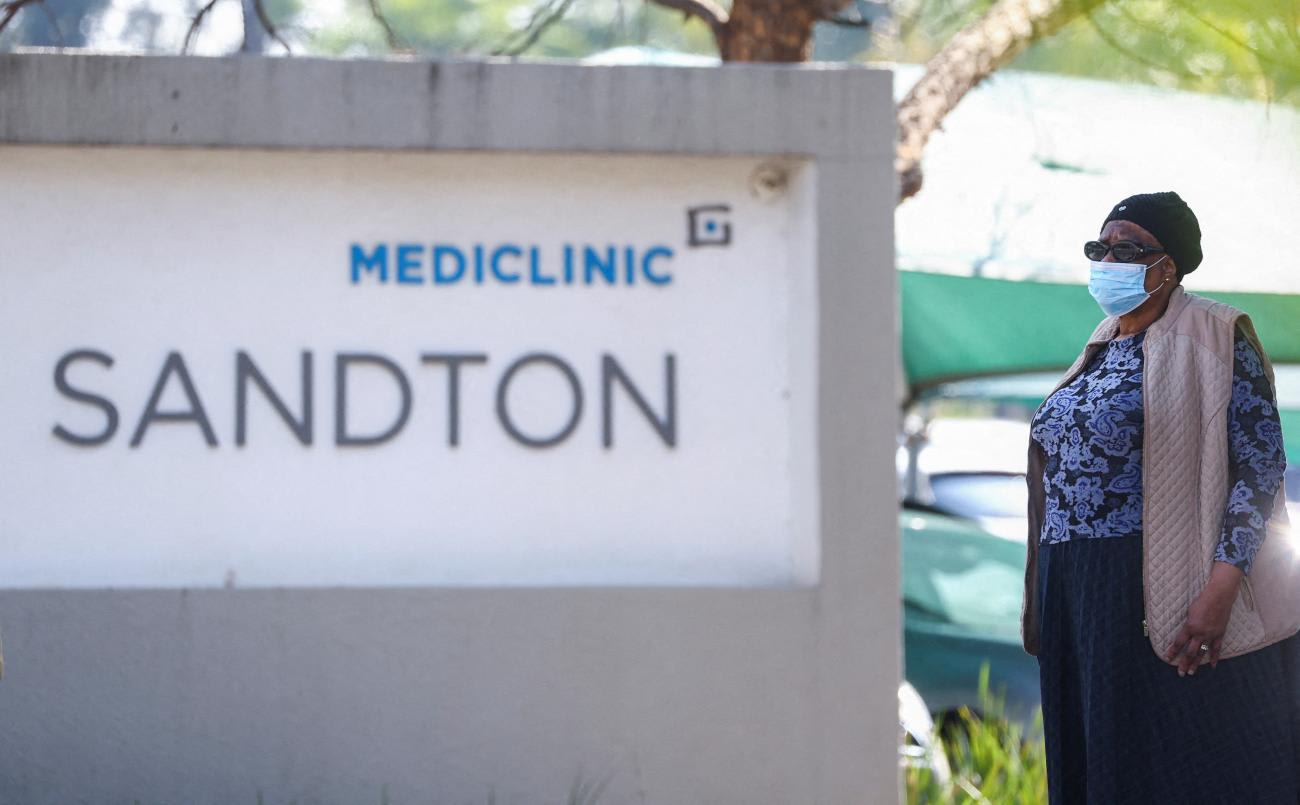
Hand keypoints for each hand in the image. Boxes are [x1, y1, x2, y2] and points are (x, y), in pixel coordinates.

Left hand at [1162, 561, 1242, 675]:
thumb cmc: (1202, 602)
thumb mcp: (1189, 612)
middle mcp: (1200, 633)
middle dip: (1184, 662)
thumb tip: (1185, 634)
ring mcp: (1211, 634)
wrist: (1219, 597)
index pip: (1179, 642)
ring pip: (1202, 652)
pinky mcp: (1220, 634)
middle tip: (1180, 673)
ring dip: (1197, 663)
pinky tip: (1213, 665)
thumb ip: (1187, 625)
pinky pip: (1217, 648)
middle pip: (1190, 651)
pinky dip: (1215, 657)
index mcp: (1190, 626)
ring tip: (1192, 672)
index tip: (1167, 658)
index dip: (1172, 651)